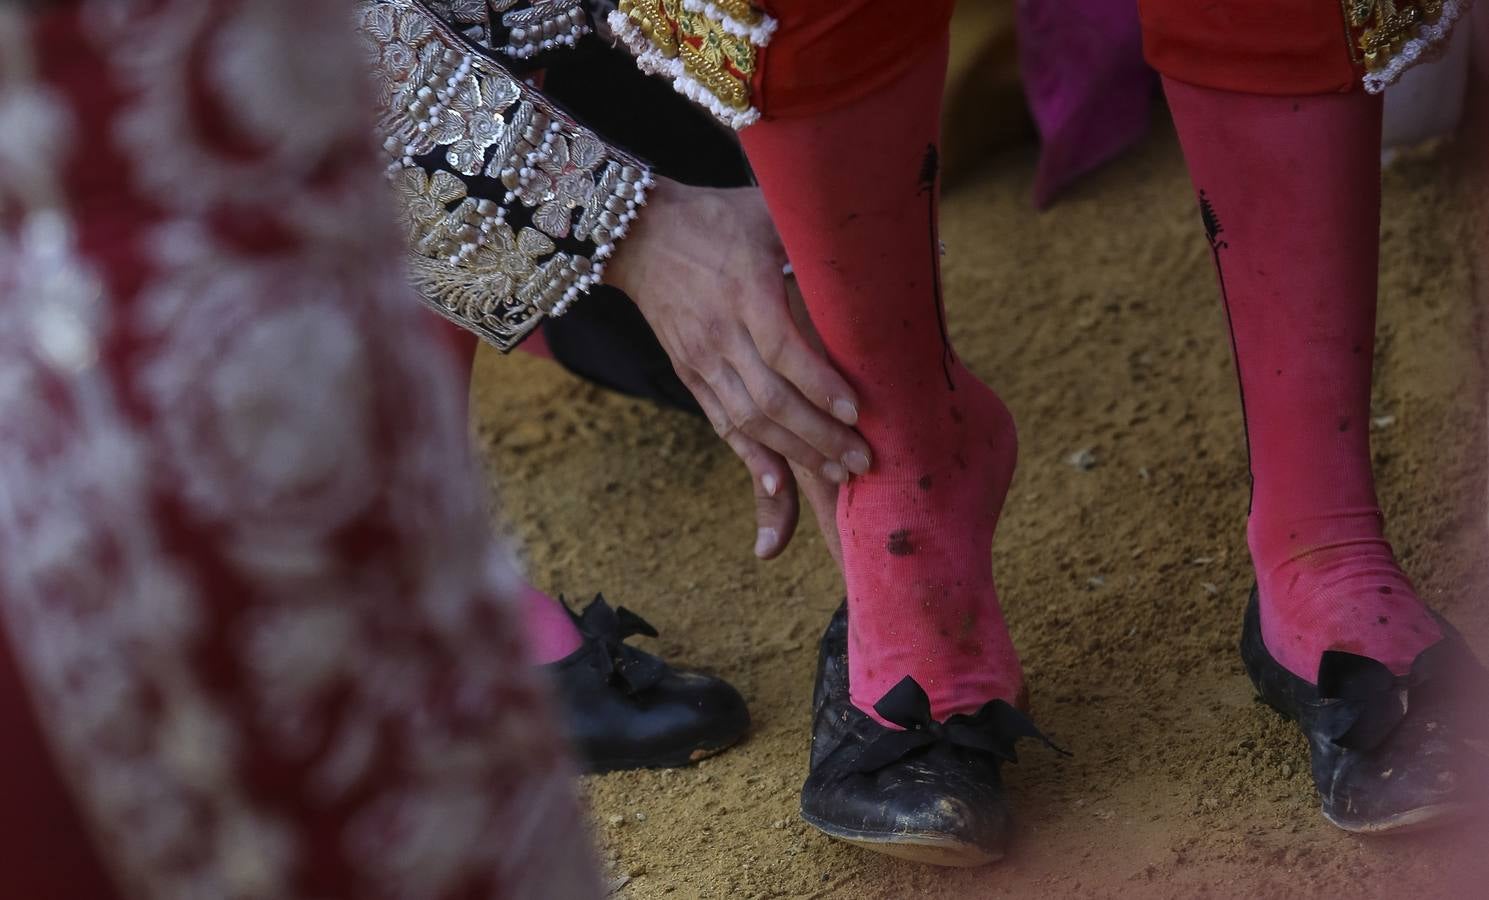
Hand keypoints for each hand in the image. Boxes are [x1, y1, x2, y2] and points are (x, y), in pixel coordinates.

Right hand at [604, 178, 868, 557]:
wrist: (639, 232)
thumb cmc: (720, 216)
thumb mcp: (770, 211)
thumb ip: (827, 234)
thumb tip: (913, 242)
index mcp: (745, 289)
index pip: (783, 349)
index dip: (820, 385)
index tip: (857, 410)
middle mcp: (720, 331)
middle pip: (769, 398)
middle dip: (819, 436)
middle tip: (862, 460)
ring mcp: (702, 357)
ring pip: (748, 419)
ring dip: (794, 453)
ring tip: (837, 473)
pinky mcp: (690, 372)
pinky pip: (721, 421)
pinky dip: (750, 455)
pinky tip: (776, 482)